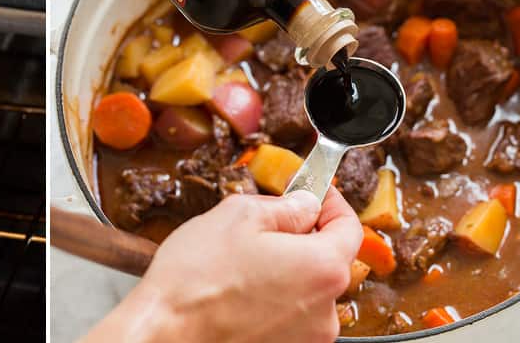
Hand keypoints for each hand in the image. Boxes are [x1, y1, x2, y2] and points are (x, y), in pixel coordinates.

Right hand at [83, 189, 362, 342]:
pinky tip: (242, 287)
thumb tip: (307, 204)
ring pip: (309, 288)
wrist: (168, 331)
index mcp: (322, 267)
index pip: (351, 227)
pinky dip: (276, 296)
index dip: (333, 202)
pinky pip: (293, 315)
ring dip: (289, 267)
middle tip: (269, 220)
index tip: (314, 192)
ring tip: (246, 258)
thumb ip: (286, 207)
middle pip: (330, 259)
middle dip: (305, 235)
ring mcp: (307, 338)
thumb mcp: (240, 215)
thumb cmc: (199, 275)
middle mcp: (326, 310)